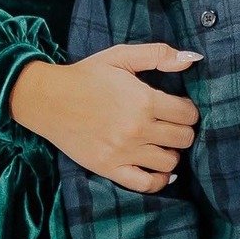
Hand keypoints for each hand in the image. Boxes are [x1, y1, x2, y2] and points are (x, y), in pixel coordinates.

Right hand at [10, 42, 200, 193]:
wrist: (48, 99)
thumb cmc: (86, 75)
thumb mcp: (121, 56)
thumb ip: (158, 54)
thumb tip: (191, 60)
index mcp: (144, 100)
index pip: (188, 114)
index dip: (188, 110)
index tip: (178, 108)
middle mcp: (137, 129)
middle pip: (183, 138)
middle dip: (182, 130)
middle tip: (170, 125)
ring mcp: (124, 152)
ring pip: (170, 162)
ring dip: (171, 153)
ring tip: (160, 143)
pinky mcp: (109, 169)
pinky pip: (146, 184)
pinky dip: (158, 180)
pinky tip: (156, 169)